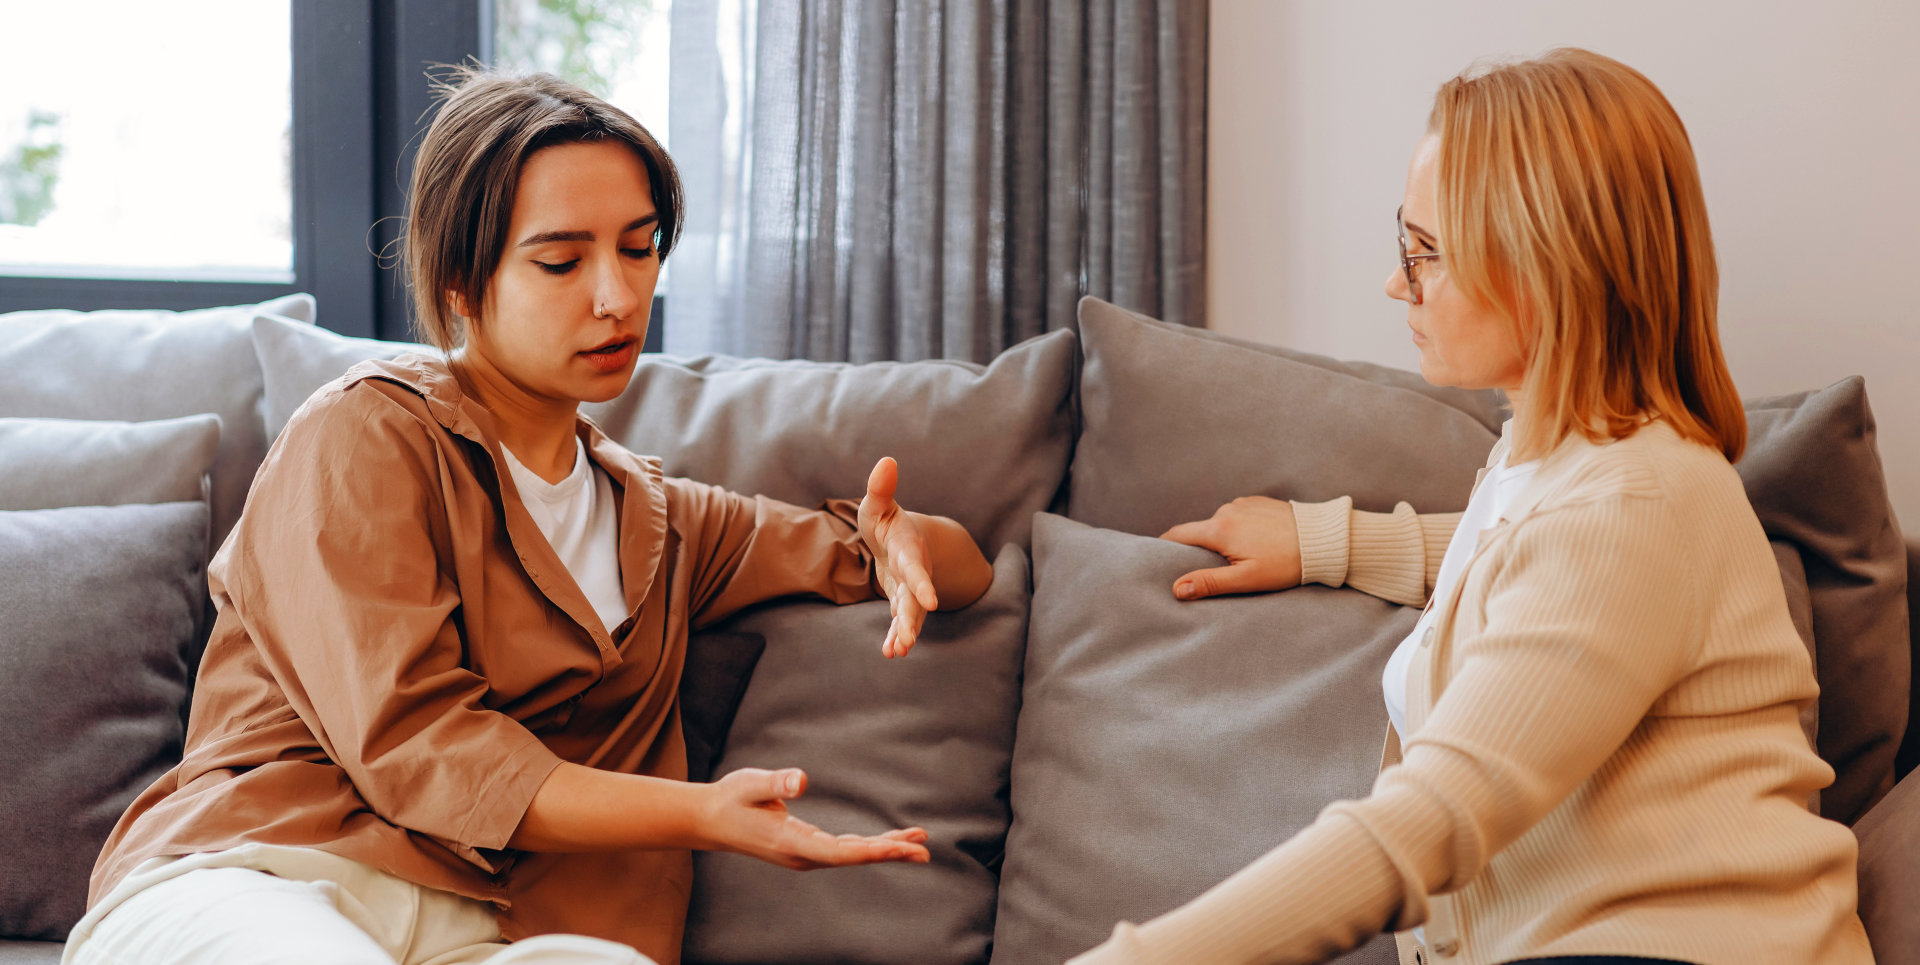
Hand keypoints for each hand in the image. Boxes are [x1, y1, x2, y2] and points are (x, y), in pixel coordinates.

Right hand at [700, 767, 929, 869]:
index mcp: (790, 842)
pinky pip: (845, 850)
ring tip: (917, 844)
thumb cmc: (730, 799)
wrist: (709, 820)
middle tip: (924, 851)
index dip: (870, 850)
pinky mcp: (806, 849)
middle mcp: (802, 855)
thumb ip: (775, 783)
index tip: (899, 848)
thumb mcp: (749, 784)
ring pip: (852, 856)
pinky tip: (888, 841)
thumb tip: (800, 780)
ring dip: (884, 850)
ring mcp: (805, 855)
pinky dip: (869, 846)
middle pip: (853, 858)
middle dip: (889, 853)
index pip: (838, 851)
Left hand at [858, 457, 939, 657]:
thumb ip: (880, 488)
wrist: (900, 539)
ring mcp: (910, 590)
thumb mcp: (878, 505)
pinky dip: (897, 635)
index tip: (931, 603)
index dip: (923, 585)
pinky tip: (891, 652)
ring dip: (905, 632)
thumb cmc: (887, 520)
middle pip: (915, 600)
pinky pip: (902, 621)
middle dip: (912, 620)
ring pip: (910, 614)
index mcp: (909, 549)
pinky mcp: (903, 602)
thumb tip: (886, 461)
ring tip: (898, 652)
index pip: (915, 569)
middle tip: (907, 641)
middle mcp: (914, 573)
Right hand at [1159, 496, 1303, 600]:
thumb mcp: (1246, 579)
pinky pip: (1238, 516)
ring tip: (1238, 559)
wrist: (1324, 539)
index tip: (1157, 559)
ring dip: (1221, 539)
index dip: (1164, 547)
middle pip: (1199, 530)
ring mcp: (1243, 503)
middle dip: (1197, 548)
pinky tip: (1254, 544)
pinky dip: (1238, 529)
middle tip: (1206, 569)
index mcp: (1219, 528)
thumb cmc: (1286, 563)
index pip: (1177, 535)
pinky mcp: (1257, 501)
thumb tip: (1176, 589)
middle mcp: (1226, 510)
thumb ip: (1209, 582)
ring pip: (1220, 524)